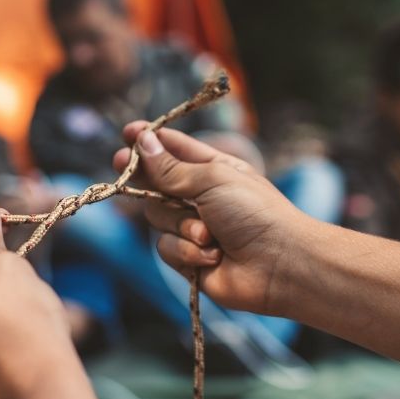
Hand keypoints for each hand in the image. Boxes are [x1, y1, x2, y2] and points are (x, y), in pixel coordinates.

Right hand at [113, 122, 310, 314]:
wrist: (279, 264)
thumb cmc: (255, 213)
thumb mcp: (212, 179)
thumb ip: (172, 167)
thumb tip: (142, 143)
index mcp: (212, 171)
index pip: (173, 151)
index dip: (149, 142)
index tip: (128, 134)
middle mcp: (200, 198)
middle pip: (154, 185)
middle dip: (142, 178)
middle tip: (121, 164)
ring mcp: (192, 230)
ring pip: (157, 219)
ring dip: (181, 225)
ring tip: (209, 235)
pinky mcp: (188, 259)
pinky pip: (166, 249)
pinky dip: (187, 252)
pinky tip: (213, 256)